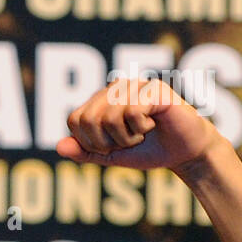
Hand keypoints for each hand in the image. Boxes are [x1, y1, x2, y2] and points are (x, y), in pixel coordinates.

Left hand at [56, 77, 219, 171]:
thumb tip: (58, 147)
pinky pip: (131, 112)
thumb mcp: (111, 156)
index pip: (75, 119)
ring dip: (126, 137)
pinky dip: (140, 128)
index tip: (110, 147)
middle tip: (127, 142)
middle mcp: (116, 87)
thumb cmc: (149, 151)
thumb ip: (86, 152)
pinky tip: (153, 125)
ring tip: (142, 134)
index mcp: (102, 100)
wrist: (183, 153)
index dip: (89, 142)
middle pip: (88, 118)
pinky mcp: (153, 88)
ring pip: (109, 116)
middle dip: (106, 142)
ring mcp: (134, 84)